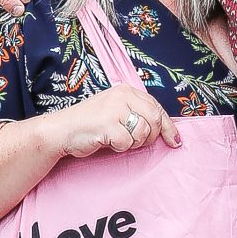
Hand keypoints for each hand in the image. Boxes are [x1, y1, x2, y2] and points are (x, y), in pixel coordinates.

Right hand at [46, 87, 180, 161]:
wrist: (61, 130)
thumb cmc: (90, 125)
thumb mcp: (115, 111)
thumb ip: (137, 114)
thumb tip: (166, 130)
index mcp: (126, 90)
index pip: (157, 107)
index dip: (168, 126)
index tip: (175, 140)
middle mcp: (121, 96)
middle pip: (155, 119)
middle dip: (151, 136)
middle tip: (137, 143)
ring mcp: (114, 109)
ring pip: (143, 132)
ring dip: (133, 143)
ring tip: (117, 139)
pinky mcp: (107, 124)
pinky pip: (127, 142)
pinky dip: (120, 147)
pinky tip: (107, 142)